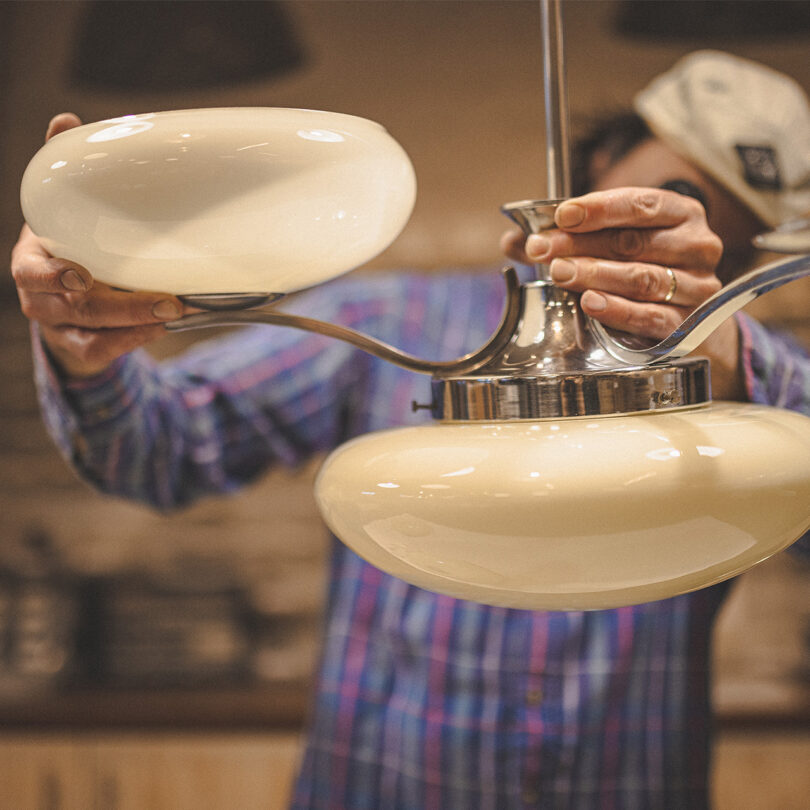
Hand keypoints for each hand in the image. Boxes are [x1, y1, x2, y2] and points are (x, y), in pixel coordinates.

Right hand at [11, 114, 186, 378]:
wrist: (61, 294)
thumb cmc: (68, 243)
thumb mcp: (62, 211)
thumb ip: (64, 171)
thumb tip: (66, 120)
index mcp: (32, 260)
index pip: (31, 273)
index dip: (53, 276)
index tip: (81, 276)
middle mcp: (40, 298)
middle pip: (75, 308)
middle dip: (124, 307)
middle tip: (170, 300)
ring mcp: (59, 326)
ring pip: (91, 334)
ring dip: (136, 326)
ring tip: (175, 313)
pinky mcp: (79, 346)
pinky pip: (101, 351)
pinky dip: (131, 343)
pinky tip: (159, 329)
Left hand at [501, 187, 723, 337]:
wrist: (683, 317)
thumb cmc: (640, 267)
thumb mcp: (608, 244)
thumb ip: (564, 239)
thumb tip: (512, 240)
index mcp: (680, 213)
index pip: (640, 204)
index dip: (599, 208)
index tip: (562, 215)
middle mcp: (697, 245)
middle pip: (632, 242)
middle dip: (580, 245)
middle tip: (541, 249)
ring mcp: (697, 285)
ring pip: (642, 278)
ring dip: (595, 275)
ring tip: (559, 273)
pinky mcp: (689, 323)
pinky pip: (650, 316)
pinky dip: (617, 310)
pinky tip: (589, 303)